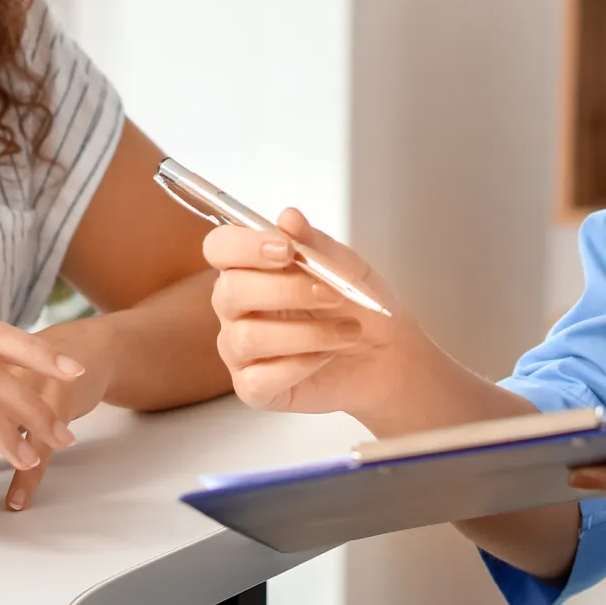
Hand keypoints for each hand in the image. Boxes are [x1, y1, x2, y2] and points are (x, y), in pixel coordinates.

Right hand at [207, 210, 417, 416]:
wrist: (385, 354)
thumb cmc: (358, 307)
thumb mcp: (346, 267)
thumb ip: (315, 244)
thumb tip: (289, 217)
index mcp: (251, 268)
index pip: (220, 248)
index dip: (244, 246)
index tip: (286, 250)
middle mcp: (236, 308)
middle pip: (229, 291)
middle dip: (286, 290)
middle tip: (331, 295)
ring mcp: (240, 350)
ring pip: (248, 336)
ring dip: (307, 332)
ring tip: (346, 331)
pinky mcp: (253, 387)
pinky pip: (259, 378)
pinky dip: (300, 364)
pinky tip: (326, 356)